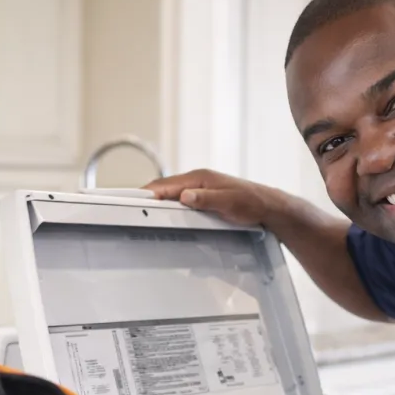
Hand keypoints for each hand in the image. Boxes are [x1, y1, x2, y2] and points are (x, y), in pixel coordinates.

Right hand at [143, 169, 286, 227]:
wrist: (267, 206)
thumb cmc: (251, 202)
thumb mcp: (228, 202)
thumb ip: (206, 199)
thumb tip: (184, 196)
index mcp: (199, 178)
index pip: (165, 185)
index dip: (147, 193)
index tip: (131, 199)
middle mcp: (196, 181)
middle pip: (163, 189)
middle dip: (146, 198)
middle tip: (128, 209)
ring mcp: (199, 189)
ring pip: (170, 195)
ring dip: (156, 203)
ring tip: (139, 213)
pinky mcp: (202, 198)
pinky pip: (179, 201)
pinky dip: (167, 207)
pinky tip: (162, 216)